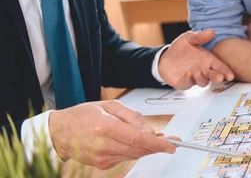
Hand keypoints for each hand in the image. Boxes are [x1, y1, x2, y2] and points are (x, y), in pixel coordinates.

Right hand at [49, 100, 175, 169]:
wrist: (59, 133)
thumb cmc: (83, 115)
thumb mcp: (108, 105)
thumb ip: (130, 116)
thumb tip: (148, 128)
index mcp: (105, 127)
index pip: (137, 138)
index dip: (157, 143)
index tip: (171, 144)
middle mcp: (104, 145)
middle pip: (139, 149)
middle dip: (157, 145)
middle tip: (170, 140)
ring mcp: (102, 157)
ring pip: (134, 155)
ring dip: (147, 148)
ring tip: (156, 139)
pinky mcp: (102, 164)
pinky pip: (125, 158)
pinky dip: (134, 151)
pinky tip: (137, 143)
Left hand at [158, 30, 234, 88]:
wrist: (164, 58)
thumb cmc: (179, 48)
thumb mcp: (189, 39)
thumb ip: (200, 36)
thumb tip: (212, 32)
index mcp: (207, 59)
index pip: (220, 66)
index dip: (226, 71)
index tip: (230, 75)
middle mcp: (203, 69)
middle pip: (213, 75)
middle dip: (217, 77)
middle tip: (220, 77)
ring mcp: (195, 77)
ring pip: (203, 81)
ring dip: (203, 78)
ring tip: (199, 73)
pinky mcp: (185, 82)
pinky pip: (189, 83)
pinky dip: (189, 80)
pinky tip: (189, 74)